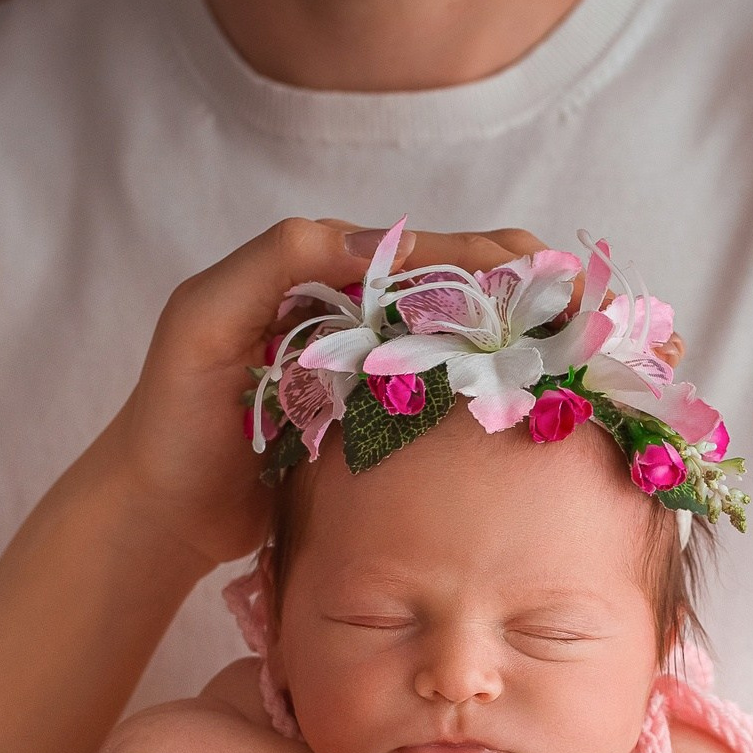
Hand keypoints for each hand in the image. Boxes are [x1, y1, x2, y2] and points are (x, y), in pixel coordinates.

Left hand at [101, 219, 550, 569]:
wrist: (160, 515)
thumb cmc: (172, 417)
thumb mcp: (203, 320)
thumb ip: (275, 262)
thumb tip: (372, 237)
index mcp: (325, 279)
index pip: (425, 253)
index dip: (490, 259)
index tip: (547, 278)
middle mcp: (358, 322)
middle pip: (462, 294)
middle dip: (530, 295)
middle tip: (591, 313)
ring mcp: (375, 382)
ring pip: (467, 351)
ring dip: (527, 348)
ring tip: (589, 354)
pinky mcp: (382, 441)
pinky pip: (449, 411)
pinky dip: (498, 403)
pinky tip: (543, 411)